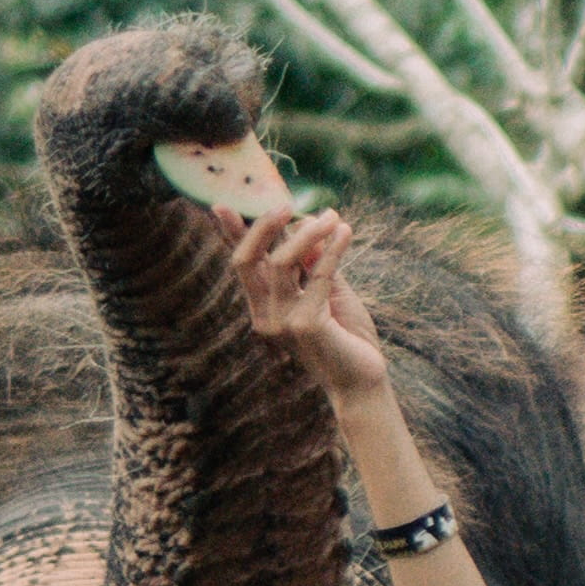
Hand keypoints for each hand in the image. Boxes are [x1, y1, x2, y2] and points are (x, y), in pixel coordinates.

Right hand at [228, 206, 396, 418]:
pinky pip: (318, 275)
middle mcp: (265, 316)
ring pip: (281, 262)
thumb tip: (309, 226)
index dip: (231, 234)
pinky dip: (333, 249)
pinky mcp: (305, 325)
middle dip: (263, 226)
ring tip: (333, 216)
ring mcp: (282, 322)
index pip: (243, 265)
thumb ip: (315, 265)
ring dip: (307, 233)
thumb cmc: (347, 337)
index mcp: (264, 307)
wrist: (363, 380)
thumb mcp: (328, 293)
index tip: (221, 205)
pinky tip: (346, 232)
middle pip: (247, 260)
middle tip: (287, 205)